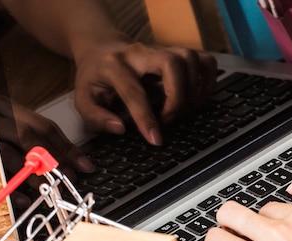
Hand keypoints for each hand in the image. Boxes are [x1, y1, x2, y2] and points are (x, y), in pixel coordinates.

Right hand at [0, 94, 94, 206]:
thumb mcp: (7, 130)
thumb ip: (35, 142)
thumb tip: (72, 161)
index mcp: (2, 107)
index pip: (43, 126)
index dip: (67, 147)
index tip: (84, 165)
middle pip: (29, 136)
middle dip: (54, 159)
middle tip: (69, 178)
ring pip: (9, 154)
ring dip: (34, 175)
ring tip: (49, 189)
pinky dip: (9, 188)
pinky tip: (23, 200)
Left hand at [73, 41, 217, 144]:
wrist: (102, 49)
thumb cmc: (96, 78)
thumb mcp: (83, 99)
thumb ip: (96, 117)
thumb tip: (119, 128)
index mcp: (114, 65)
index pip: (134, 91)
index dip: (146, 118)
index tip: (155, 139)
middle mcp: (140, 53)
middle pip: (172, 64)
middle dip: (178, 97)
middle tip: (172, 118)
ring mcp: (162, 50)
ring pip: (191, 59)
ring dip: (195, 89)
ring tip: (186, 109)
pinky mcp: (178, 53)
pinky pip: (205, 61)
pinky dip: (208, 80)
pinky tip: (198, 97)